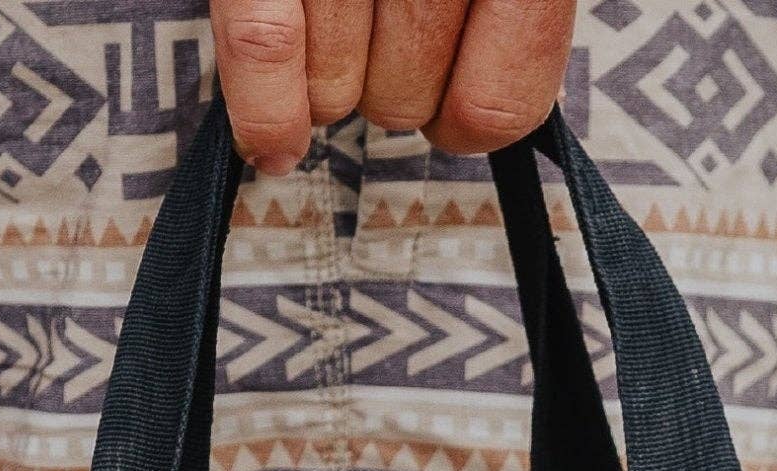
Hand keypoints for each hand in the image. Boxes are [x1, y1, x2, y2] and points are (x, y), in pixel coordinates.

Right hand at [211, 0, 575, 176]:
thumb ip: (514, 21)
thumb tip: (486, 116)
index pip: (501, 108)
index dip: (471, 120)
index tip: (456, 96)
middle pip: (409, 103)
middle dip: (394, 89)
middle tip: (386, 35)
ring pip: (337, 87)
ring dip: (330, 87)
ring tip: (336, 34)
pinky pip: (262, 43)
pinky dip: (264, 109)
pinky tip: (273, 143)